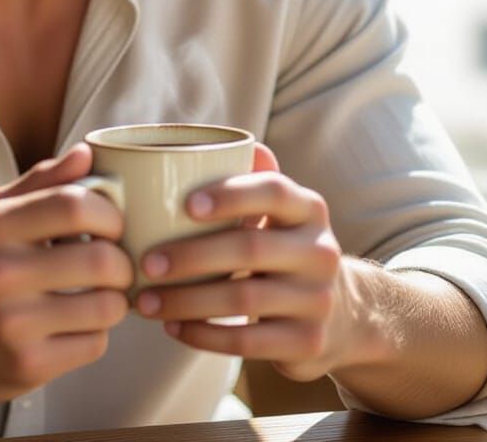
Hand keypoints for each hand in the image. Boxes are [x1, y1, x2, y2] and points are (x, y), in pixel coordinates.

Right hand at [0, 145, 132, 404]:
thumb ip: (43, 181)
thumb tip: (86, 153)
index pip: (75, 205)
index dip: (109, 214)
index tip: (112, 225)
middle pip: (100, 260)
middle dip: (122, 262)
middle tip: (116, 265)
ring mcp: (12, 324)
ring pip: (106, 307)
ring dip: (114, 300)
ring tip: (99, 294)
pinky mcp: (26, 366)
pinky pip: (94, 344)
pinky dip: (96, 333)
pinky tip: (75, 325)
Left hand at [133, 144, 346, 381]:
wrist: (340, 311)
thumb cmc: (282, 246)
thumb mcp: (278, 210)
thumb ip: (249, 176)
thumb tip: (207, 144)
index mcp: (309, 208)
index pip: (273, 191)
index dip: (230, 195)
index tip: (185, 204)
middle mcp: (321, 251)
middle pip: (251, 248)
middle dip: (191, 256)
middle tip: (146, 262)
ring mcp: (319, 299)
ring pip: (243, 301)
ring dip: (186, 301)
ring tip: (145, 301)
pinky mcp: (309, 342)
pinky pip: (247, 342)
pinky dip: (203, 335)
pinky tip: (173, 327)